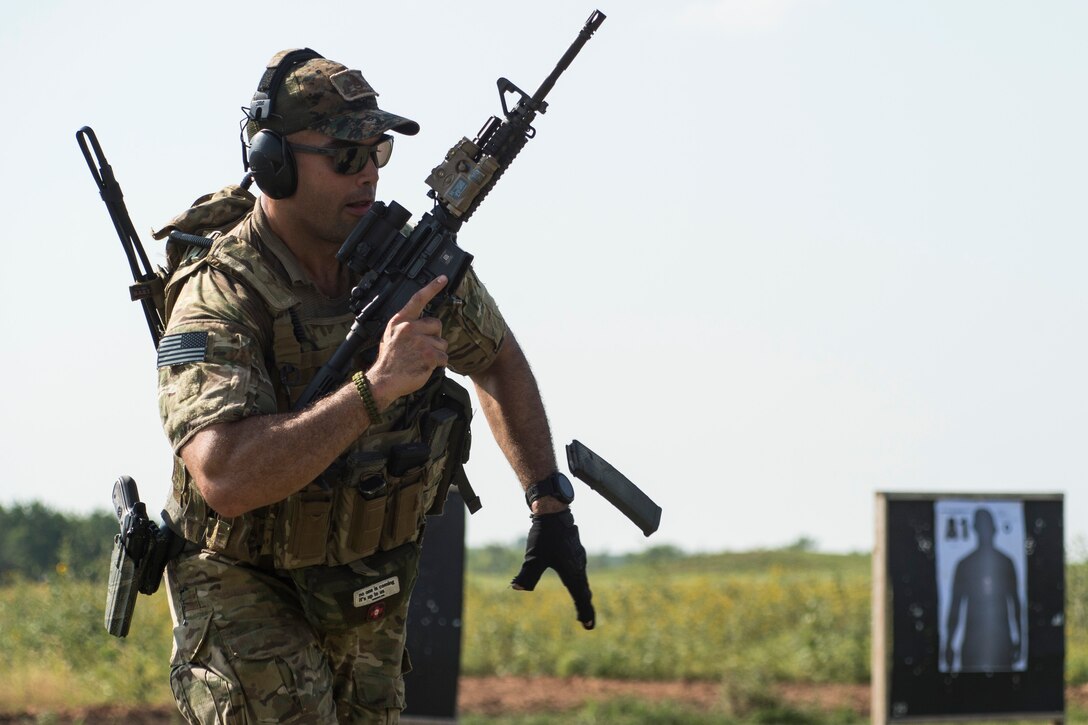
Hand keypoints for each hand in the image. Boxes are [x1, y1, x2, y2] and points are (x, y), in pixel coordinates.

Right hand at [366, 276, 448, 405]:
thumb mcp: (391, 336)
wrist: (383, 381)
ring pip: (442, 343)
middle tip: (422, 348)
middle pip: (437, 324)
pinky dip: (438, 364)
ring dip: (436, 352)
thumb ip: (407, 326)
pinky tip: (425, 366)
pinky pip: (444, 357)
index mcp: (400, 321)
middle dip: (434, 336)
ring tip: (420, 359)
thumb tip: (424, 324)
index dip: (432, 288)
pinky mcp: (429, 355)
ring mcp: (420, 341)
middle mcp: (410, 328)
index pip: (418, 299)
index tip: (443, 279)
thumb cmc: (389, 360)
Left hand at [511, 509, 594, 629]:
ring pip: (582, 580)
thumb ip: (527, 575)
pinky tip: (576, 580)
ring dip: (582, 594)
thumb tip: (516, 587)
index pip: (580, 597)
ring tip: (582, 603)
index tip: (588, 626)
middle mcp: (579, 566)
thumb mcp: (533, 558)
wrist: (554, 511)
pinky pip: (580, 571)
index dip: (584, 612)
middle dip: (584, 606)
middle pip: (584, 591)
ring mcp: (578, 557)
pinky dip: (579, 581)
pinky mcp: (575, 550)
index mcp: (572, 572)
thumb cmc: (545, 535)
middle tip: (587, 622)